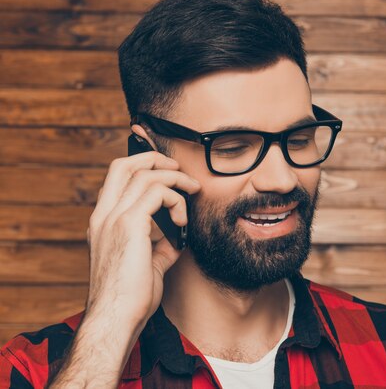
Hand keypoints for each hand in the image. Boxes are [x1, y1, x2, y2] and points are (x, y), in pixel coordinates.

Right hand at [85, 151, 200, 328]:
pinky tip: (182, 220)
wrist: (116, 318)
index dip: (141, 166)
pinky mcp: (128, 224)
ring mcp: (113, 218)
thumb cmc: (130, 298)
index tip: (167, 171)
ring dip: (175, 178)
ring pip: (144, 174)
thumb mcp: (148, 265)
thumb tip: (178, 236)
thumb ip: (161, 246)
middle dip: (155, 158)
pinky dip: (176, 201)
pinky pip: (157, 192)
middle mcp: (103, 215)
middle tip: (179, 169)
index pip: (116, 179)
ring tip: (192, 191)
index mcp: (103, 223)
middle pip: (124, 165)